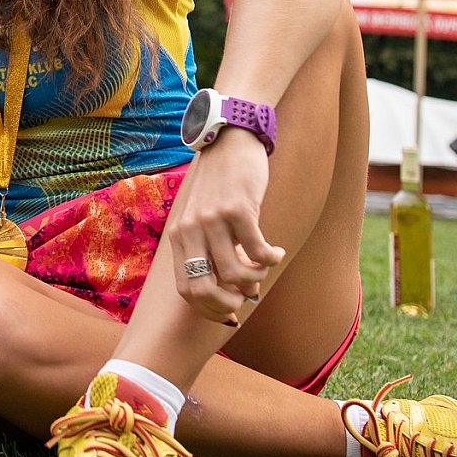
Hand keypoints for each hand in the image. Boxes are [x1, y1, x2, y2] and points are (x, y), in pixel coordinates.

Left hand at [166, 129, 284, 323]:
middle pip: (204, 290)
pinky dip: (271, 260)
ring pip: (235, 275)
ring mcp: (212, 221)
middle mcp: (190, 231)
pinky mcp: (237, 210)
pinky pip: (258, 252)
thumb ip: (215, 252)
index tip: (232, 313)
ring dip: (257, 279)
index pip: (187, 290)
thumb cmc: (221, 189)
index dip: (210, 310)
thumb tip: (244, 291)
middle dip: (230, 305)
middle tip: (249, 295)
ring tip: (265, 267)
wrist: (229, 144)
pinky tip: (278, 252)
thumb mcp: (207, 221)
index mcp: (179, 238)